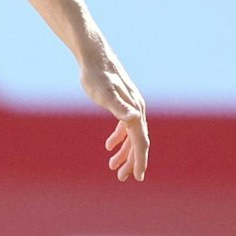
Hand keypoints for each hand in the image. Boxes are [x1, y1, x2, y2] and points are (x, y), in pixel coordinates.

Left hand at [81, 41, 148, 182]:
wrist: (94, 57)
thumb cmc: (97, 76)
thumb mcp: (105, 94)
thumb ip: (119, 107)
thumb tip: (134, 118)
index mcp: (135, 112)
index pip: (141, 142)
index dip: (140, 160)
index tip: (137, 177)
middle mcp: (137, 110)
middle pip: (138, 141)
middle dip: (131, 160)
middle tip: (121, 177)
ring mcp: (130, 107)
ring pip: (131, 135)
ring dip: (125, 152)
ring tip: (113, 166)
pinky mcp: (122, 103)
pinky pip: (124, 126)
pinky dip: (119, 138)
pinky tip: (109, 146)